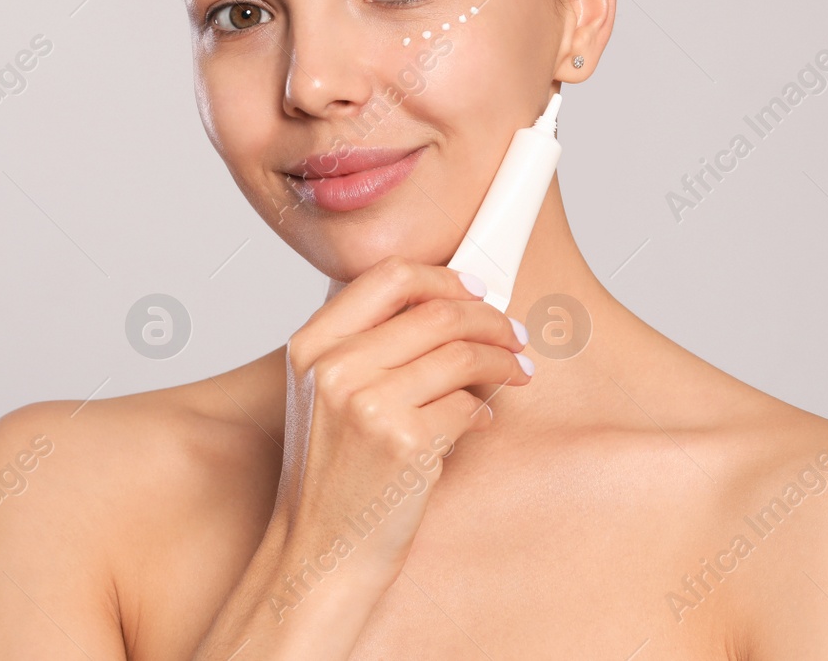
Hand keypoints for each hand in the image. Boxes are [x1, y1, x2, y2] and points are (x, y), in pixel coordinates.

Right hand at [273, 255, 532, 591]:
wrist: (320, 551)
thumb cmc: (330, 473)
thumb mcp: (325, 393)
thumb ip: (368, 344)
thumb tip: (449, 304)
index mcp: (311, 345)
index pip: (389, 277)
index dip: (444, 278)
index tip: (475, 290)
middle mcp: (335, 367)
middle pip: (437, 312)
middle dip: (490, 320)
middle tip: (514, 335)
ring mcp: (368, 405)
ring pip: (461, 355)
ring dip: (502, 361)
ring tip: (515, 374)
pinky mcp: (405, 443)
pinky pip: (465, 406)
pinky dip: (482, 412)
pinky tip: (477, 423)